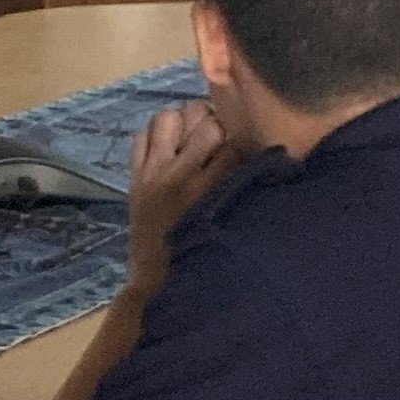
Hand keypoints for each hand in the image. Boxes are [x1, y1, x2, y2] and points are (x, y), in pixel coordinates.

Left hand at [124, 100, 233, 282]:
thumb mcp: (235, 224)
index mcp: (212, 190)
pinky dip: (155, 136)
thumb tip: (265, 160)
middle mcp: (182, 174)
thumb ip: (245, 190)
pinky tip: (168, 150)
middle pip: (205, 121)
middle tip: (220, 137)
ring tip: (191, 138)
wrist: (158, 282)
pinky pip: (141, 136)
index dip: (245, 137)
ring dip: (183, 123)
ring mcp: (154, 172)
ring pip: (168, 117)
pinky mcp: (135, 176)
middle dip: (216, 123)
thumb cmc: (206, 259)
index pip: (235, 142)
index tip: (248, 143)